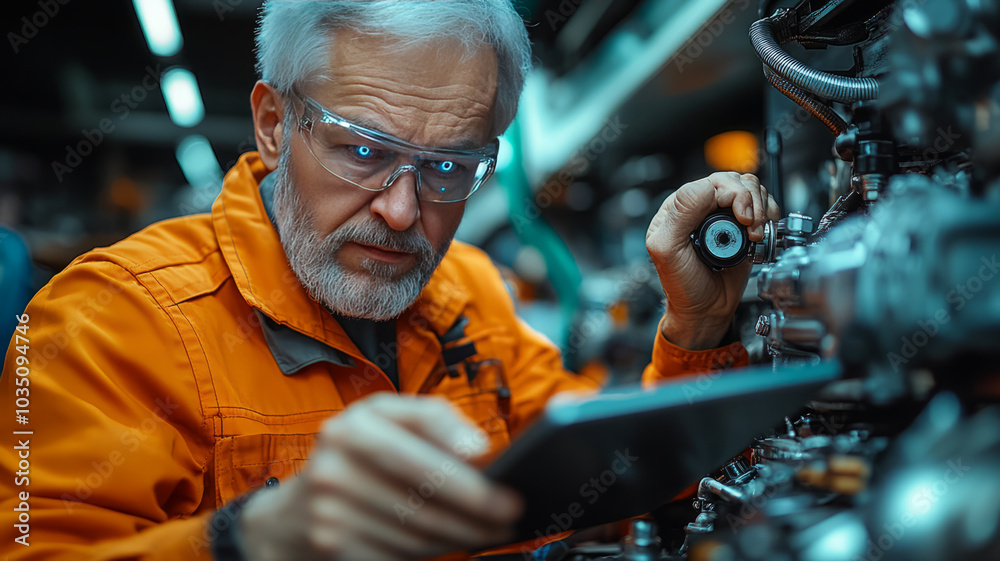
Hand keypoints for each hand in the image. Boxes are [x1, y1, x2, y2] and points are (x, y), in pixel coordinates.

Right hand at [239, 393, 522, 560]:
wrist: (292, 516)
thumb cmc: (360, 460)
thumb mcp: (385, 425)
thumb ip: (432, 423)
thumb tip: (480, 449)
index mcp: (356, 421)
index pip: (416, 425)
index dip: (453, 439)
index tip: (488, 455)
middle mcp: (337, 459)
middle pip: (421, 486)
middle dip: (475, 503)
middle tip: (511, 511)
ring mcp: (330, 506)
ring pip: (417, 526)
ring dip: (463, 532)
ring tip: (493, 530)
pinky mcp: (334, 544)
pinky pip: (401, 552)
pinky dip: (435, 550)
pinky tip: (456, 541)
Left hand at [646, 172, 778, 349]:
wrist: (705, 309)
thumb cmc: (682, 284)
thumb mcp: (667, 250)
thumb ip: (680, 215)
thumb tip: (704, 188)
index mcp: (678, 208)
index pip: (709, 183)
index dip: (731, 194)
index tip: (741, 218)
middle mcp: (701, 207)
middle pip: (733, 181)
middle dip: (749, 201)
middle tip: (749, 228)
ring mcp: (723, 215)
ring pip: (750, 189)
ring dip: (759, 209)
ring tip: (753, 236)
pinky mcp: (742, 226)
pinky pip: (762, 205)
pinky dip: (768, 215)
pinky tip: (759, 234)